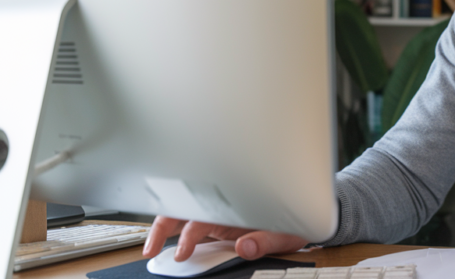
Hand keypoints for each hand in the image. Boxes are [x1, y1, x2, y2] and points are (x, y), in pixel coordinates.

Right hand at [142, 216, 308, 261]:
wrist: (301, 215)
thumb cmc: (293, 221)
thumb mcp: (286, 233)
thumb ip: (266, 241)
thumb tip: (245, 246)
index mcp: (234, 207)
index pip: (203, 216)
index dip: (189, 234)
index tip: (182, 252)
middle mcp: (222, 209)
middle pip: (183, 210)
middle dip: (162, 226)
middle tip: (149, 249)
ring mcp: (217, 216)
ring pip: (181, 216)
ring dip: (163, 229)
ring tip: (150, 249)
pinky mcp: (216, 224)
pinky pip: (190, 227)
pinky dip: (175, 235)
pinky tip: (166, 247)